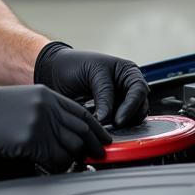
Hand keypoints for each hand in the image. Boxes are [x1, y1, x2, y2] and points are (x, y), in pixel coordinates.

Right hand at [0, 81, 110, 170]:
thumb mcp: (26, 99)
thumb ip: (48, 111)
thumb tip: (65, 132)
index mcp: (47, 96)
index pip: (82, 113)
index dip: (96, 128)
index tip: (103, 139)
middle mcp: (47, 108)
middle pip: (80, 131)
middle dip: (92, 146)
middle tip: (97, 156)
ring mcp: (39, 125)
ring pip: (70, 148)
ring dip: (73, 159)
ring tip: (73, 164)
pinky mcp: (29, 142)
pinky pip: (53, 160)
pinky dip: (58, 167)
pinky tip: (55, 167)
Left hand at [34, 42, 148, 126]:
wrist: (55, 72)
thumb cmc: (75, 65)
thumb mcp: (92, 73)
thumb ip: (103, 94)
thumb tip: (108, 118)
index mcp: (127, 72)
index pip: (138, 90)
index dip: (131, 106)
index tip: (119, 120)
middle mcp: (127, 87)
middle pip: (139, 107)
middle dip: (128, 118)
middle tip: (112, 127)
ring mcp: (119, 101)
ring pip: (130, 118)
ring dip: (120, 125)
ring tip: (103, 128)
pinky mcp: (110, 113)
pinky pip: (116, 123)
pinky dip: (110, 128)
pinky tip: (99, 129)